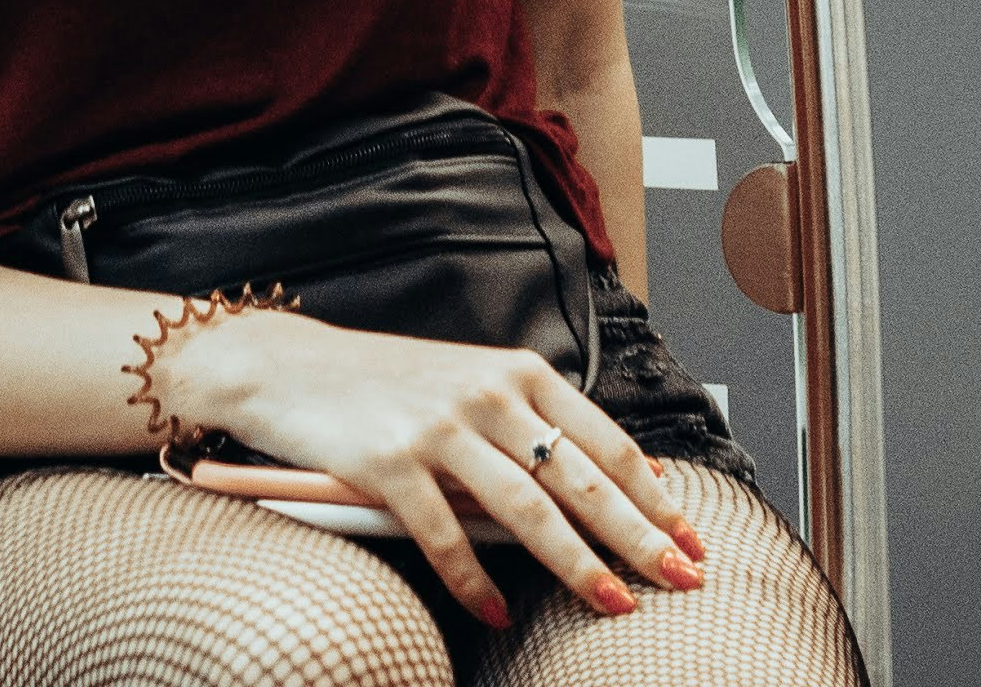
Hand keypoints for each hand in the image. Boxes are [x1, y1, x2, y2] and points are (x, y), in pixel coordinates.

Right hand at [159, 310, 706, 627]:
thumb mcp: (471, 385)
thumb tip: (615, 484)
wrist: (289, 367)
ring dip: (578, 564)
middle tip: (683, 579)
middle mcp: (486, 394)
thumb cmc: (388, 385)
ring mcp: (438, 428)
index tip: (691, 538)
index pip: (606, 443)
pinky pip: (445, 536)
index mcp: (517, 372)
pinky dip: (474, 581)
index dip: (655, 495)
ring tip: (614, 604)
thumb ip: (535, 425)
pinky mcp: (389, 462)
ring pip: (528, 510)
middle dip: (639, 535)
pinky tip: (496, 613)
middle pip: (582, 479)